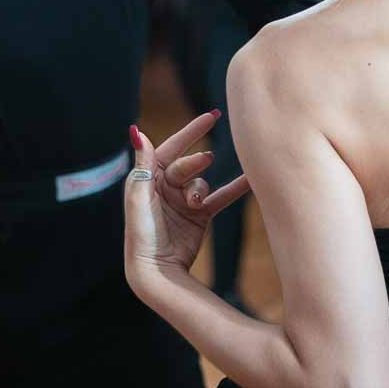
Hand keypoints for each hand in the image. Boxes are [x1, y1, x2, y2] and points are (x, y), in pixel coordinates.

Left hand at [123, 110, 252, 291]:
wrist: (156, 270)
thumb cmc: (142, 233)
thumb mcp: (140, 196)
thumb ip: (142, 164)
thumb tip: (136, 130)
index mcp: (148, 178)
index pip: (171, 147)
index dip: (191, 131)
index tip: (213, 117)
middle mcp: (165, 187)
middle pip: (187, 165)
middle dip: (195, 164)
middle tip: (207, 160)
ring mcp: (183, 201)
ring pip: (202, 183)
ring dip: (203, 189)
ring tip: (197, 204)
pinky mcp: (199, 216)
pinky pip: (220, 197)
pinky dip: (235, 189)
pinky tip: (251, 179)